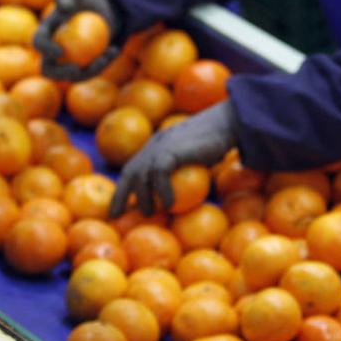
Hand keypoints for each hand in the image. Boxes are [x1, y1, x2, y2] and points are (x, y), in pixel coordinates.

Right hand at [33, 0, 122, 81]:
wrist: (98, 8)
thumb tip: (63, 7)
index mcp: (45, 33)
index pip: (38, 43)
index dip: (45, 50)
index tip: (60, 51)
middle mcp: (52, 51)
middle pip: (49, 70)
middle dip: (60, 74)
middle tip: (76, 69)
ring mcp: (68, 61)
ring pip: (74, 75)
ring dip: (90, 71)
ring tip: (105, 57)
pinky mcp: (85, 65)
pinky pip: (93, 70)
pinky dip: (104, 63)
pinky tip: (114, 50)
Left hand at [110, 101, 238, 216]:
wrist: (224, 124)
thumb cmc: (213, 144)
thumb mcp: (192, 158)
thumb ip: (180, 173)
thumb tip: (177, 202)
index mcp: (154, 147)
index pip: (132, 169)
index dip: (122, 190)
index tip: (117, 209)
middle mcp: (153, 146)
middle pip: (130, 172)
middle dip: (120, 195)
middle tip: (117, 217)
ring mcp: (160, 146)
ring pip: (143, 174)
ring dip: (143, 197)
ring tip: (149, 214)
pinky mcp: (171, 149)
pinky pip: (161, 172)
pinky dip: (163, 190)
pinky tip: (169, 204)